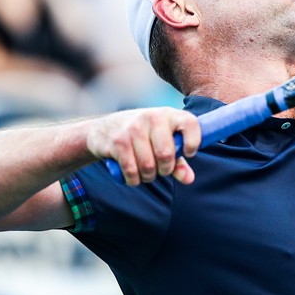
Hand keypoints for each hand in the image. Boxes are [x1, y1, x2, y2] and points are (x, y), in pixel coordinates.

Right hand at [86, 108, 201, 185]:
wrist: (101, 130)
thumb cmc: (140, 136)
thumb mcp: (161, 142)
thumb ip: (178, 161)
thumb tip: (189, 179)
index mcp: (168, 114)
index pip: (190, 123)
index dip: (193, 142)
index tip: (188, 153)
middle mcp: (152, 118)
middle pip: (166, 154)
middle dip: (165, 169)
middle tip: (161, 170)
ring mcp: (133, 129)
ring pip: (148, 166)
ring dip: (149, 177)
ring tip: (146, 172)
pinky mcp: (118, 142)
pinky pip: (132, 171)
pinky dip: (134, 180)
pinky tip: (133, 176)